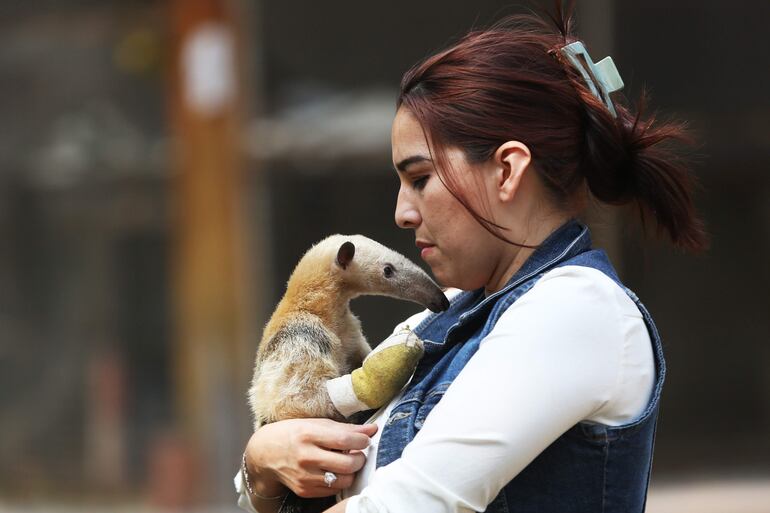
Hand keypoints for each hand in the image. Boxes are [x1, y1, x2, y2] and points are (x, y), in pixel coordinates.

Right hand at [245, 418, 376, 498]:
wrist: (265, 453)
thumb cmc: (294, 433)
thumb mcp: (317, 424)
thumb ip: (346, 428)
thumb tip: (372, 429)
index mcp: (308, 435)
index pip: (345, 440)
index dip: (362, 441)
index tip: (365, 439)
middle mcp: (306, 457)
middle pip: (348, 465)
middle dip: (360, 459)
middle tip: (357, 453)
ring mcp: (305, 477)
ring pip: (344, 480)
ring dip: (350, 472)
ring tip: (345, 462)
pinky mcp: (304, 490)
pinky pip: (332, 490)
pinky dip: (338, 480)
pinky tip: (332, 470)